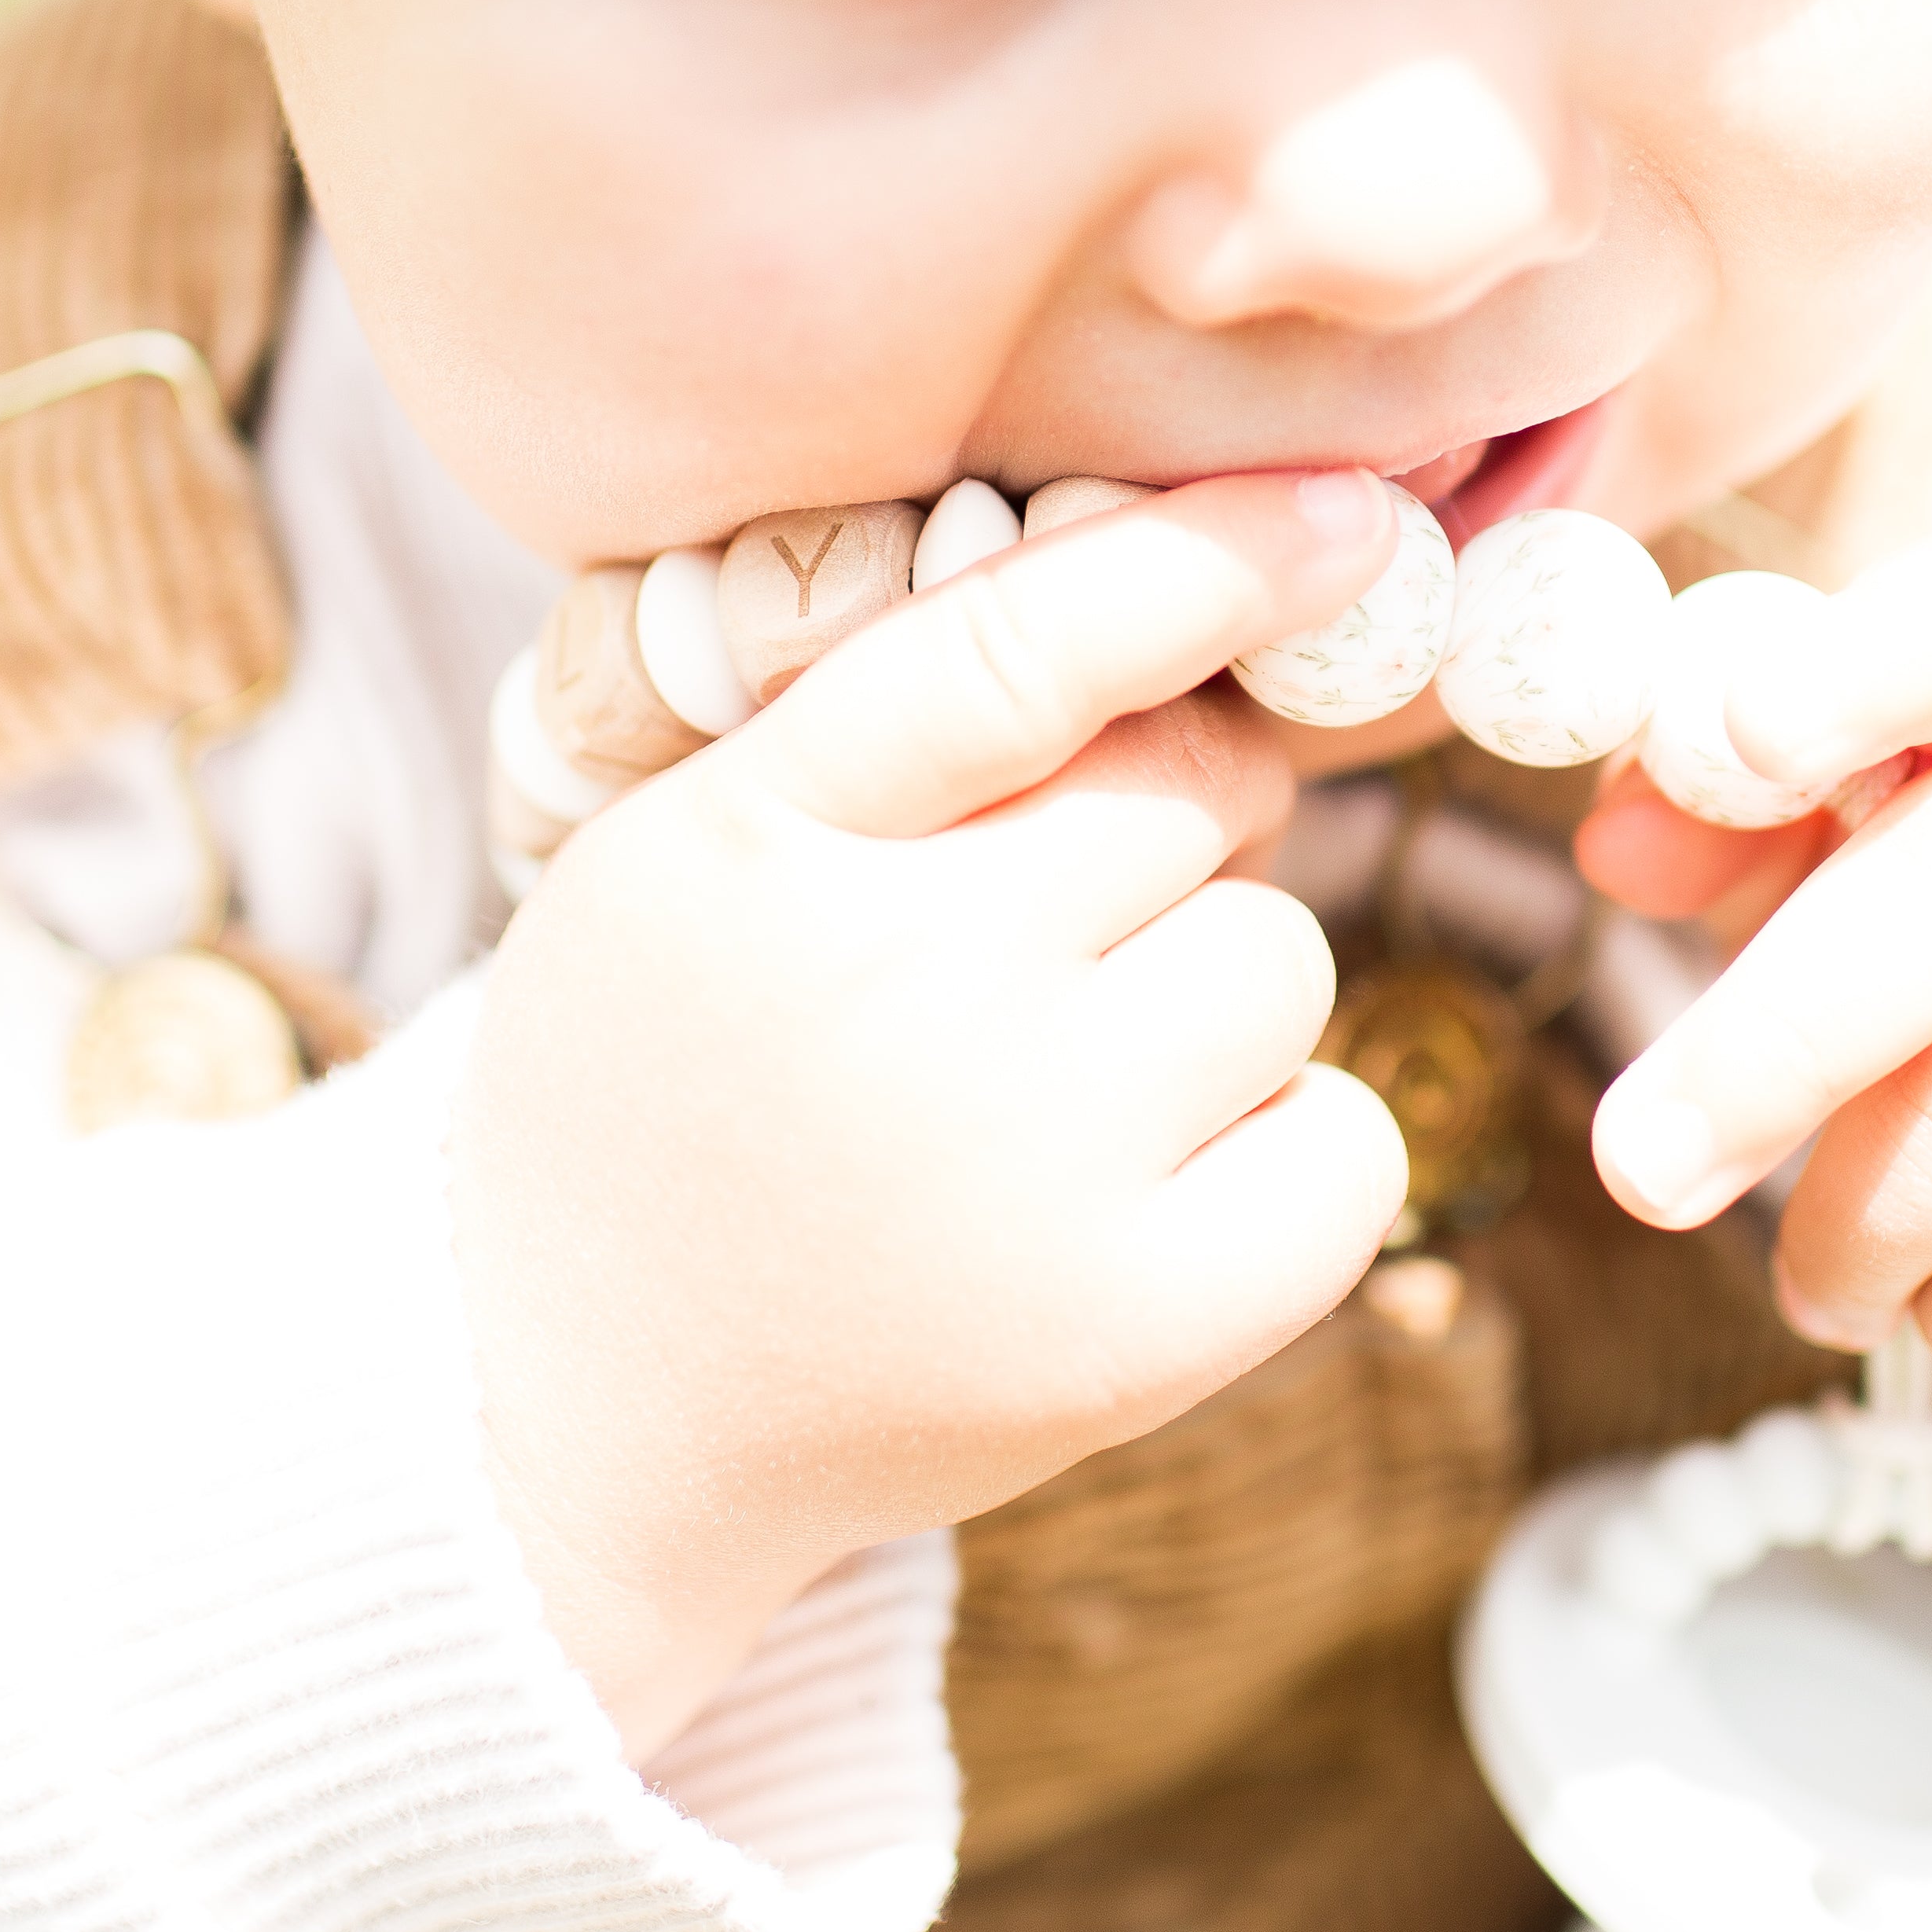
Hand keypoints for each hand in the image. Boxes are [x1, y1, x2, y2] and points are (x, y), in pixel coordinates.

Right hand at [450, 471, 1411, 1754]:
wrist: (578, 1413)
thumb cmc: (674, 1087)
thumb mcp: (692, 851)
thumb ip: (897, 715)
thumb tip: (1211, 584)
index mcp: (751, 841)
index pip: (1019, 648)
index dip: (1207, 559)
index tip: (1353, 518)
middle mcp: (896, 991)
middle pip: (1193, 792)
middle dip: (1164, 827)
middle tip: (1036, 936)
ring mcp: (1026, 1169)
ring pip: (1279, 953)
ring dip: (1209, 993)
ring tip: (1050, 1091)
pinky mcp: (1134, 1330)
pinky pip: (1345, 1145)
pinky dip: (1288, 1148)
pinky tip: (1150, 1189)